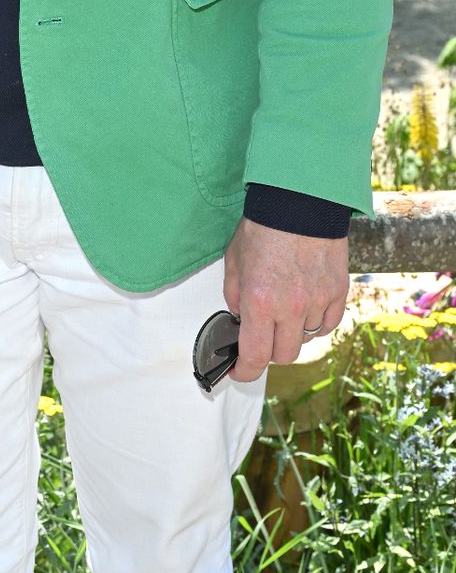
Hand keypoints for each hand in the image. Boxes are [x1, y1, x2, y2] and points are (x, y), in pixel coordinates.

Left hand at [223, 218, 348, 381]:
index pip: (254, 356)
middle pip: (283, 355)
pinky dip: (315, 322)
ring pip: (307, 340)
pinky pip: (327, 324)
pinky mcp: (338, 293)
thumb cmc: (264, 226)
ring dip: (293, 332)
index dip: (244, 371)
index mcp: (260, 302)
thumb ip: (235, 295)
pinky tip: (306, 305)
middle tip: (262, 332)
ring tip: (285, 307)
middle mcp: (291, 309)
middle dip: (269, 350)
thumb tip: (241, 318)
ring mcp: (318, 302)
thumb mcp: (234, 259)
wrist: (300, 201)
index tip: (238, 372)